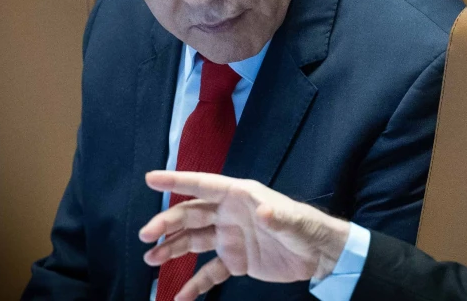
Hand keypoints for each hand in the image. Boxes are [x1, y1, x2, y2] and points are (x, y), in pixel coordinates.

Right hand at [140, 171, 351, 300]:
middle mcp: (230, 214)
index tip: (151, 179)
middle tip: (146, 236)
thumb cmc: (307, 229)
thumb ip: (277, 217)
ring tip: (151, 260)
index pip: (203, 185)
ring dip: (172, 249)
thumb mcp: (294, 222)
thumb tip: (263, 211)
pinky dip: (195, 284)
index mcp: (240, 197)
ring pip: (193, 241)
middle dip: (167, 223)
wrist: (320, 256)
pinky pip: (210, 272)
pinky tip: (180, 297)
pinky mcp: (236, 261)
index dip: (177, 180)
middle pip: (191, 215)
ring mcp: (231, 238)